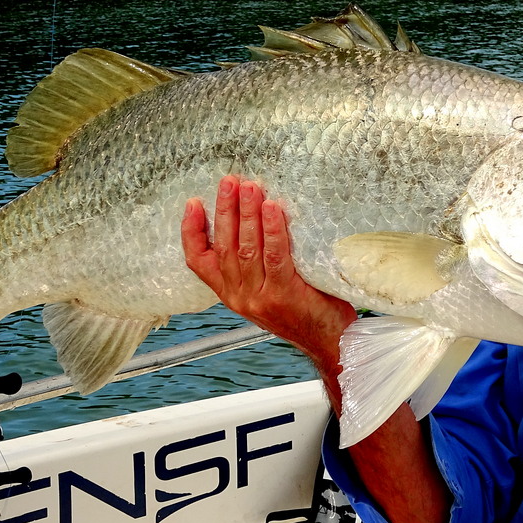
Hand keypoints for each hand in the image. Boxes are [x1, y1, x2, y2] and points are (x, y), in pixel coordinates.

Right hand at [181, 175, 354, 366]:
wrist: (331, 340)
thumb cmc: (306, 308)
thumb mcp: (269, 288)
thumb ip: (257, 263)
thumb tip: (256, 212)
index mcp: (231, 293)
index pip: (199, 261)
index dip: (192, 231)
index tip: (193, 203)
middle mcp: (240, 296)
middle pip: (224, 247)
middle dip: (225, 210)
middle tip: (229, 181)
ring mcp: (259, 298)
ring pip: (246, 249)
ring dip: (247, 214)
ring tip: (250, 188)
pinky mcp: (283, 295)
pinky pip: (274, 257)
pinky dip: (272, 231)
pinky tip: (272, 209)